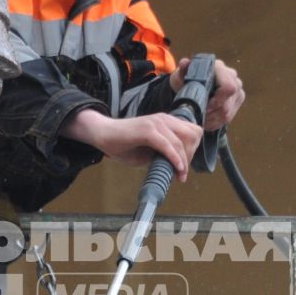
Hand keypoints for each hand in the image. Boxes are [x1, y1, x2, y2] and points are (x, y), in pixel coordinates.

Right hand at [62, 109, 204, 180]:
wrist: (102, 134)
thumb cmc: (123, 144)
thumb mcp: (149, 150)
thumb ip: (163, 153)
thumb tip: (178, 166)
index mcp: (166, 122)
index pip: (193, 132)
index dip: (192, 149)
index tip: (184, 165)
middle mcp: (164, 119)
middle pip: (193, 135)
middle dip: (190, 155)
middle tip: (181, 171)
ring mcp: (156, 123)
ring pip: (182, 142)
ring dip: (183, 161)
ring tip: (180, 175)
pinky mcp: (147, 130)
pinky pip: (168, 145)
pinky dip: (175, 158)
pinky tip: (177, 169)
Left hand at [177, 56, 245, 129]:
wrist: (194, 85)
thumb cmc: (187, 79)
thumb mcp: (181, 75)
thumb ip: (183, 69)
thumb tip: (185, 62)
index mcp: (220, 68)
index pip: (228, 87)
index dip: (217, 101)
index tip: (204, 107)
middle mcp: (232, 77)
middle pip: (227, 104)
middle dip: (211, 114)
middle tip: (199, 116)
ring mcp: (237, 89)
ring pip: (227, 113)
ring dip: (212, 120)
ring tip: (200, 120)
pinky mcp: (237, 100)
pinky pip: (229, 117)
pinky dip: (215, 122)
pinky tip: (206, 121)